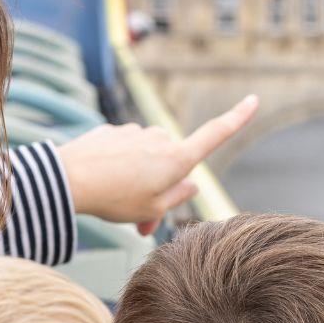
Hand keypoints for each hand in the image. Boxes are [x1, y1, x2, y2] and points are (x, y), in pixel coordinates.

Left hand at [57, 95, 257, 234]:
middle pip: (171, 162)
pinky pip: (123, 152)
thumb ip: (177, 196)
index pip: (215, 134)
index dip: (237, 118)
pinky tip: (100, 184)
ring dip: (137, 180)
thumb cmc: (114, 199)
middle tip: (140, 223)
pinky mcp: (112, 131)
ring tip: (116, 204)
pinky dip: (117, 169)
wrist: (69, 180)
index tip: (254, 99)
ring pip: (145, 158)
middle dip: (161, 187)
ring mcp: (135, 132)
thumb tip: (192, 184)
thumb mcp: (152, 209)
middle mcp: (160, 139)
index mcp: (177, 158)